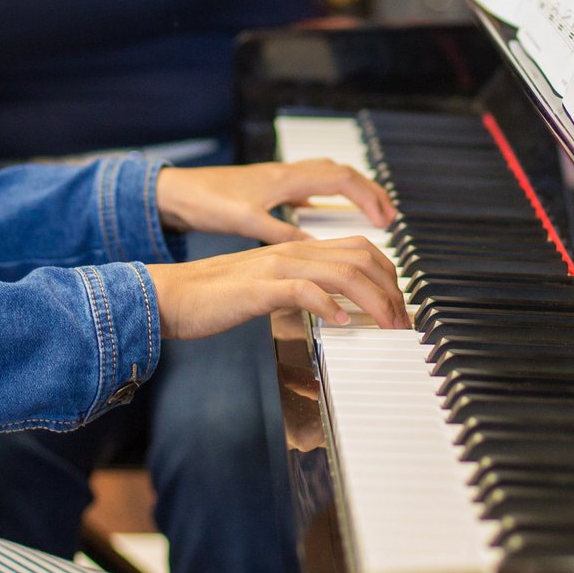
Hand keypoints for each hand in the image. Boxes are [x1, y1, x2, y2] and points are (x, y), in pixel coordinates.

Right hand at [148, 237, 406, 337]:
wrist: (170, 294)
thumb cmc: (215, 296)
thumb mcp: (267, 286)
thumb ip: (300, 289)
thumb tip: (333, 308)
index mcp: (295, 249)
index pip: (358, 247)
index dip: (387, 274)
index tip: (398, 303)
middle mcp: (291, 252)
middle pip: (360, 256)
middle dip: (391, 289)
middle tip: (402, 321)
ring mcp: (275, 268)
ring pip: (341, 272)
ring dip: (372, 301)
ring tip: (386, 325)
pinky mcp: (258, 289)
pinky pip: (302, 291)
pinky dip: (328, 307)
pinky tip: (340, 325)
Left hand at [156, 158, 396, 244]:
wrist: (176, 191)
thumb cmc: (206, 203)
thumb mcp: (245, 222)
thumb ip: (283, 234)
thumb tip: (318, 248)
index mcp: (285, 179)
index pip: (340, 179)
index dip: (367, 197)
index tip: (385, 219)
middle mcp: (285, 173)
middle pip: (340, 173)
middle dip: (369, 192)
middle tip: (388, 217)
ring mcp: (278, 177)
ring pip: (326, 174)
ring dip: (351, 191)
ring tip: (367, 213)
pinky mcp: (268, 186)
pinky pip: (309, 184)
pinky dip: (327, 195)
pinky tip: (325, 213)